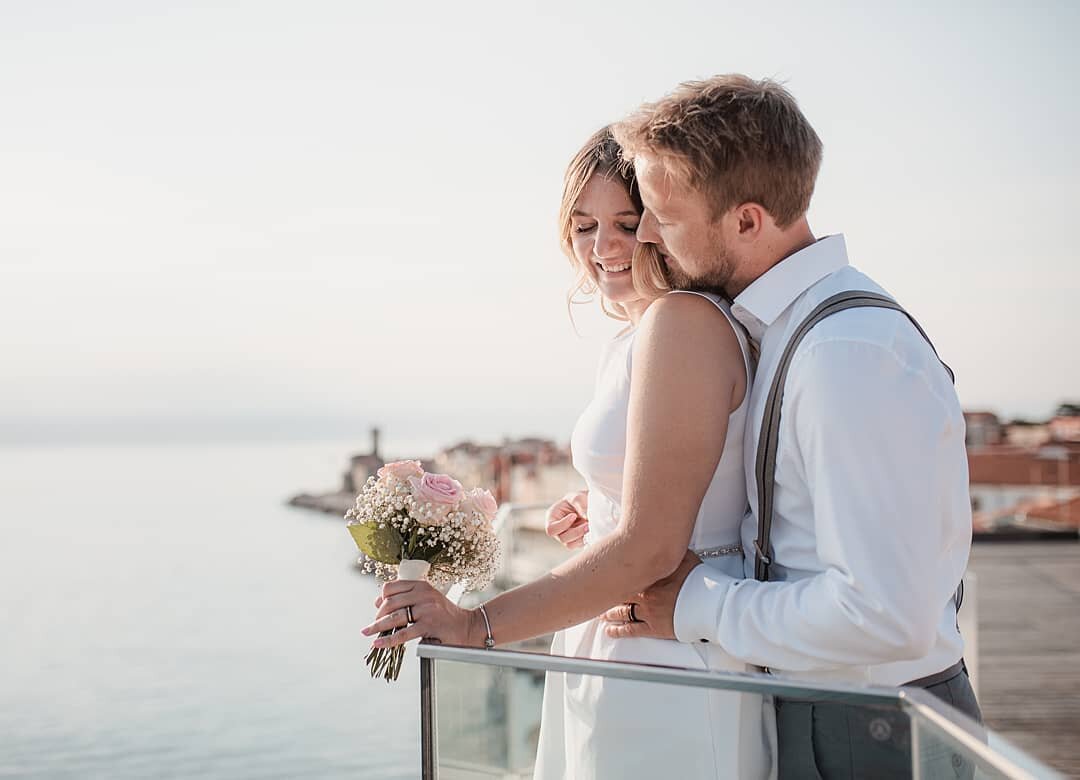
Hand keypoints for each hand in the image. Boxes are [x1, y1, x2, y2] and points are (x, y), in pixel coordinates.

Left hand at [362, 580, 483, 648]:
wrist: (468, 626)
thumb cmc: (446, 615)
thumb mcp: (427, 599)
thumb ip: (407, 598)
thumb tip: (378, 602)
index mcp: (421, 586)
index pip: (392, 587)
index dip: (381, 598)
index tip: (377, 608)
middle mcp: (424, 595)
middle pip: (390, 603)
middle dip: (378, 616)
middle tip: (372, 626)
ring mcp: (427, 610)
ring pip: (395, 617)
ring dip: (378, 627)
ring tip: (368, 633)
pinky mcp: (429, 625)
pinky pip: (404, 633)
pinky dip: (389, 640)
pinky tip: (379, 643)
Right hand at [545, 490, 588, 548]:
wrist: (588, 504)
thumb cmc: (579, 499)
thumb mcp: (578, 497)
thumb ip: (581, 504)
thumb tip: (587, 517)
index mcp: (552, 518)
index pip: (551, 529)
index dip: (562, 525)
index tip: (574, 515)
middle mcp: (558, 529)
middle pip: (562, 538)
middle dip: (576, 532)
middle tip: (587, 524)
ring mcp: (567, 537)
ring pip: (571, 544)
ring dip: (582, 536)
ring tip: (590, 525)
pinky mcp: (576, 541)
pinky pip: (580, 545)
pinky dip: (587, 538)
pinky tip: (592, 530)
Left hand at [601, 549, 701, 639]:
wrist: (710, 605)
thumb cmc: (701, 582)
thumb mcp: (686, 559)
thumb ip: (671, 553)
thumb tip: (666, 542)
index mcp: (650, 577)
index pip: (624, 572)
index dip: (612, 571)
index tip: (603, 569)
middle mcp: (645, 594)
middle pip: (619, 593)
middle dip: (607, 594)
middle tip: (595, 594)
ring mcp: (648, 612)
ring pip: (622, 612)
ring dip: (609, 613)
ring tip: (601, 613)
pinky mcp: (654, 628)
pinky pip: (631, 630)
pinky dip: (618, 631)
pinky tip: (609, 631)